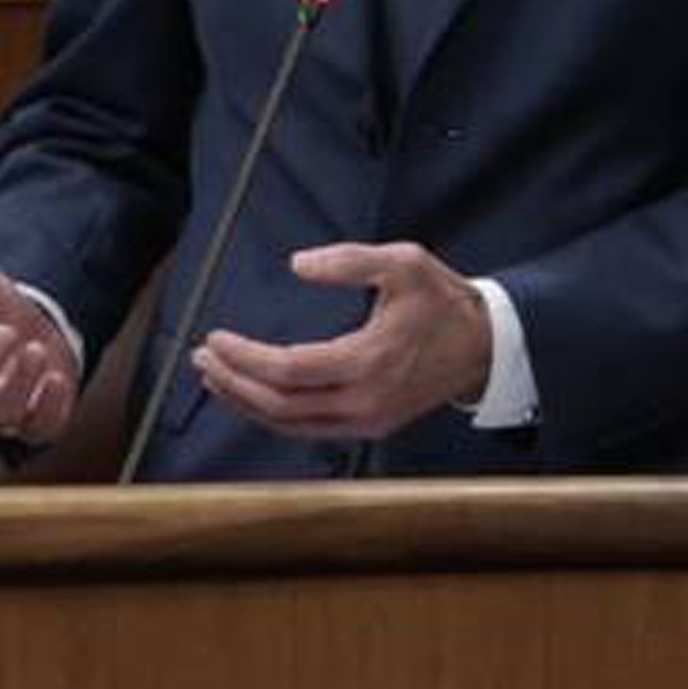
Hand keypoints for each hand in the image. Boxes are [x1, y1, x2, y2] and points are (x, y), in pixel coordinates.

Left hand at [191, 242, 493, 441]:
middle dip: (233, 380)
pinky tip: (252, 394)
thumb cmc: (443, 301)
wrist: (484, 347)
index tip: (215, 336)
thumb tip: (298, 264)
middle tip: (202, 355)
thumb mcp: (403, 262)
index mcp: (368, 361)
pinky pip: (306, 428)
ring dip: (245, 401)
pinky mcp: (368, 428)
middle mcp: (363, 401)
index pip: (287, 368)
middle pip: (278, 403)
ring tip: (214, 375)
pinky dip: (271, 413)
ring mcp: (365, 421)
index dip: (244, 356)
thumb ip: (348, 261)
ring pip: (288, 423)